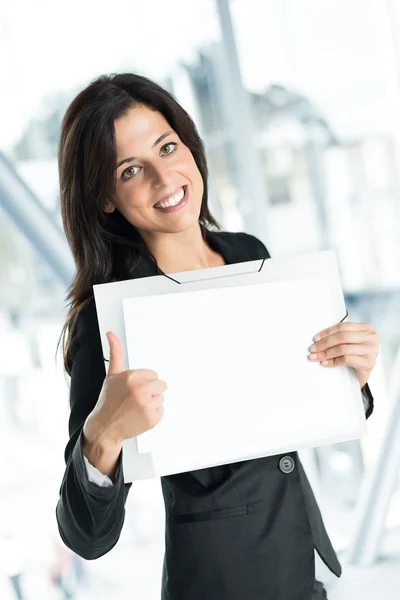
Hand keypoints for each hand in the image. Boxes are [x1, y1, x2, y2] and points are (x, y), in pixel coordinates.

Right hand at [85, 331, 167, 446]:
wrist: (104, 427)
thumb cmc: (108, 401)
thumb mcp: (111, 375)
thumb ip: (115, 352)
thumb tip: (111, 333)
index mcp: (131, 377)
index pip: (153, 375)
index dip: (143, 382)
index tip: (132, 389)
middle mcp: (140, 390)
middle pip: (161, 385)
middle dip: (150, 390)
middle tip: (136, 398)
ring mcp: (147, 405)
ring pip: (161, 398)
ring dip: (151, 403)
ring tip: (136, 407)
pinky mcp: (152, 419)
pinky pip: (162, 411)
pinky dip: (153, 415)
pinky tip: (139, 415)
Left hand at [307, 321, 379, 388]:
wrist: (362, 374)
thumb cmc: (355, 355)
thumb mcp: (349, 342)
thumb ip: (339, 336)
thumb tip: (318, 338)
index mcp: (366, 328)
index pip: (343, 327)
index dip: (327, 332)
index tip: (315, 339)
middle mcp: (371, 338)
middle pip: (342, 337)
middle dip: (325, 343)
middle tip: (313, 348)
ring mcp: (371, 351)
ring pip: (343, 348)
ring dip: (326, 353)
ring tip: (316, 356)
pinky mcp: (368, 364)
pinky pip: (346, 360)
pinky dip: (332, 362)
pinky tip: (325, 363)